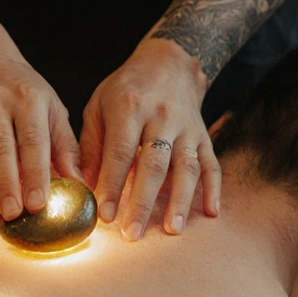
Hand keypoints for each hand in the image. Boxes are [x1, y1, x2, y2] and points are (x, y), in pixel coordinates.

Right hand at [0, 42, 80, 226]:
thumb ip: (65, 146)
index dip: (35, 173)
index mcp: (27, 101)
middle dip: (6, 185)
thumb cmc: (24, 90)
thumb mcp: (52, 107)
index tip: (38, 203)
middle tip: (13, 215)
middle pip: (0, 151)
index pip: (32, 141)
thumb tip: (80, 184)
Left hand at [81, 40, 220, 240]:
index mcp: (129, 107)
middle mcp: (161, 117)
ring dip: (180, 200)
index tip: (104, 214)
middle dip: (142, 201)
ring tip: (172, 229)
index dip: (112, 184)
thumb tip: (84, 186)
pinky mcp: (204, 136)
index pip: (120, 152)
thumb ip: (91, 146)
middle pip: (154, 164)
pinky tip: (211, 213)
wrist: (168, 62)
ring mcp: (187, 127)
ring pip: (186, 167)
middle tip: (131, 233)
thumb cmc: (126, 88)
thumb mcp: (99, 106)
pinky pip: (212, 164)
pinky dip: (213, 189)